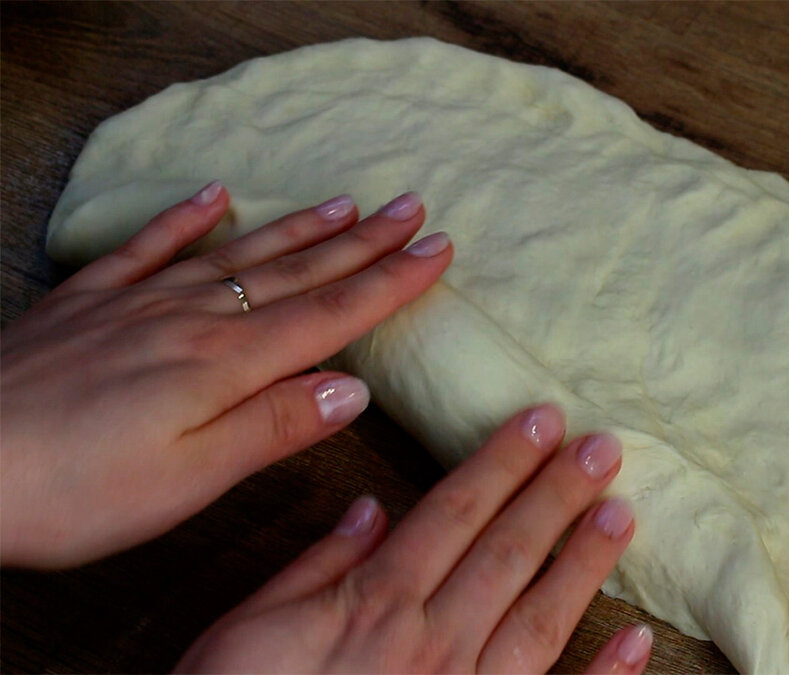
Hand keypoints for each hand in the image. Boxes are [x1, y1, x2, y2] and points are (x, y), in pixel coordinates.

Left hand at [1, 182, 450, 566]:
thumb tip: (353, 390)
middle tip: (411, 207)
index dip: (390, 282)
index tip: (438, 250)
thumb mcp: (189, 478)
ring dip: (297, 228)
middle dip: (362, 242)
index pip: (330, 316)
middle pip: (295, 273)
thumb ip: (272, 427)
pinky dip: (185, 219)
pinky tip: (213, 197)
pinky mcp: (86, 303)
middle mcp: (192, 319)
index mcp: (225, 364)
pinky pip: (147, 247)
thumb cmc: (73, 489)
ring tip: (344, 202)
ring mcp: (138, 302)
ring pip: (237, 253)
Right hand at [176, 404, 650, 673]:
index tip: (541, 420)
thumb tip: (371, 509)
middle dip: (557, 494)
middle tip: (604, 447)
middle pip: (506, 552)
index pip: (454, 513)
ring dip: (584, 563)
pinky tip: (638, 639)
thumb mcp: (246, 628)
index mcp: (375, 605)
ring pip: (539, 618)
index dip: (502, 462)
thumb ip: (314, 568)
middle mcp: (431, 643)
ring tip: (622, 514)